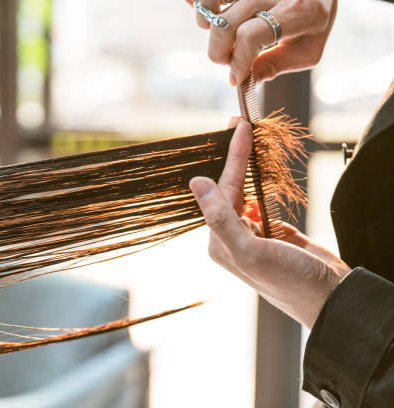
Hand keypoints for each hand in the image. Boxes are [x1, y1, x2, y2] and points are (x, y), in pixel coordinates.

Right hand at [186, 0, 336, 84]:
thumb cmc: (313, 17)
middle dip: (219, 51)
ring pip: (209, 6)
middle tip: (228, 59)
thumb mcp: (308, 47)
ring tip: (224, 35)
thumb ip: (277, 65)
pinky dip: (200, 6)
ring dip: (208, 28)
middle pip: (225, 24)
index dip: (237, 63)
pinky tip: (210, 14)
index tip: (235, 78)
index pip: (249, 37)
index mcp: (296, 11)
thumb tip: (244, 81)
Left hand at [189, 118, 349, 327]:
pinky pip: (262, 201)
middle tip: (238, 123)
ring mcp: (253, 235)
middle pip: (230, 189)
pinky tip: (260, 170)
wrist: (329, 299)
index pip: (222, 191)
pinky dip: (261, 183)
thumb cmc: (289, 280)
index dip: (231, 158)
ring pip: (245, 192)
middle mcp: (232, 238)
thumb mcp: (250, 251)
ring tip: (249, 140)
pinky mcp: (274, 233)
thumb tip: (197, 184)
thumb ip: (221, 218)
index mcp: (220, 242)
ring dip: (246, 168)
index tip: (238, 127)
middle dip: (235, 157)